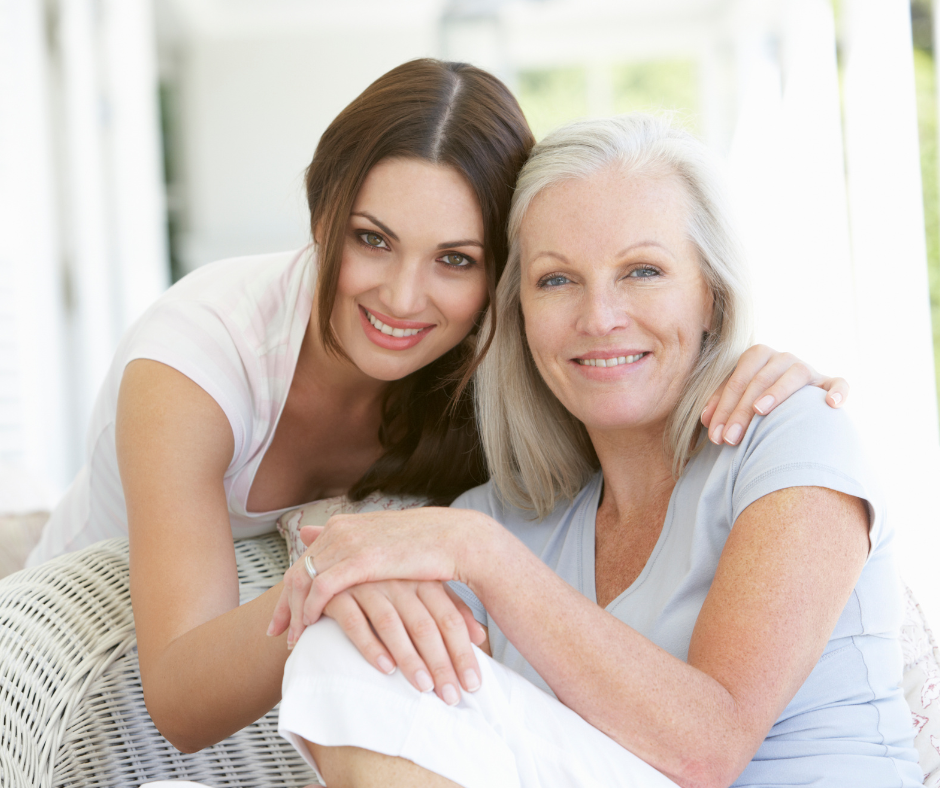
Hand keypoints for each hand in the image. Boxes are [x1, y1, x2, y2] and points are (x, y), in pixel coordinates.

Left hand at [268, 507, 488, 664]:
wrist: (456, 539)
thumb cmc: (426, 546)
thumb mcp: (384, 545)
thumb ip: (355, 547)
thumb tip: (330, 546)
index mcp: (345, 526)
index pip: (304, 559)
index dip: (290, 590)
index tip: (282, 617)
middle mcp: (341, 530)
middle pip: (297, 571)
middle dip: (284, 606)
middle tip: (275, 633)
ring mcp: (349, 542)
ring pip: (304, 581)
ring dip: (295, 614)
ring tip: (294, 641)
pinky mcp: (361, 559)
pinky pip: (322, 588)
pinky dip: (311, 609)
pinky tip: (311, 627)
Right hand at [323, 580, 484, 703]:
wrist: (337, 562)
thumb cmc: (388, 581)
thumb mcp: (422, 588)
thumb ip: (450, 608)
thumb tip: (480, 636)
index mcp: (422, 579)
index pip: (449, 618)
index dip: (462, 652)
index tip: (472, 684)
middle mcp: (397, 581)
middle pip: (425, 625)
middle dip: (441, 663)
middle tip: (451, 696)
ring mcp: (367, 585)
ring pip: (392, 625)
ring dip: (409, 659)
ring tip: (424, 687)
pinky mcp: (337, 594)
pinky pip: (354, 622)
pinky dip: (370, 647)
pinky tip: (385, 669)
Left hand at [701, 345, 847, 444]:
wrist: (792, 403)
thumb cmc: (757, 401)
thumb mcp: (737, 399)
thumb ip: (721, 405)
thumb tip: (707, 420)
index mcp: (758, 356)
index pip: (737, 378)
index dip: (723, 406)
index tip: (715, 436)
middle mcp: (783, 358)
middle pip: (760, 379)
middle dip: (741, 410)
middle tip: (730, 439)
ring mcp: (808, 369)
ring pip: (795, 374)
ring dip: (776, 391)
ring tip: (760, 411)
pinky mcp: (829, 383)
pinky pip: (838, 383)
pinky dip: (838, 390)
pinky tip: (830, 404)